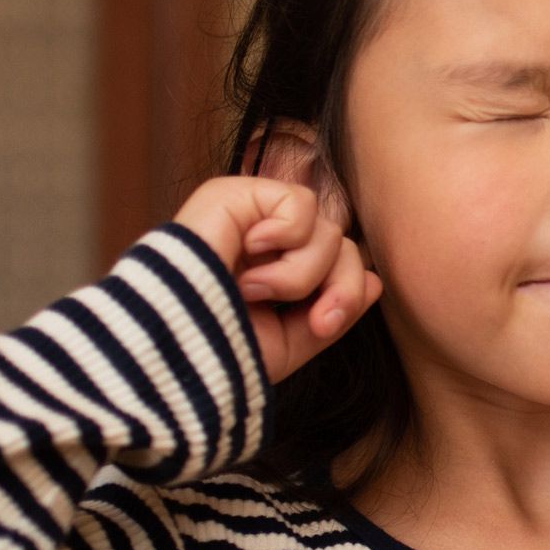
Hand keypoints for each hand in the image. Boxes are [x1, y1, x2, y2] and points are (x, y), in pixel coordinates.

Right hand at [172, 174, 381, 385]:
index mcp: (274, 274)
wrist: (175, 353)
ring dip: (300, 273)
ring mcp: (249, 217)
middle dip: (339, 287)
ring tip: (253, 290)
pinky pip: (301, 203)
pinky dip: (285, 237)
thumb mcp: (291, 342)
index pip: (341, 265)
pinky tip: (249, 254)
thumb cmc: (221, 355)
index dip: (346, 294)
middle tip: (311, 318)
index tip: (321, 326)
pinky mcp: (233, 194)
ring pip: (328, 230)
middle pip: (343, 246)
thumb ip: (334, 310)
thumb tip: (375, 280)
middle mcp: (265, 243)